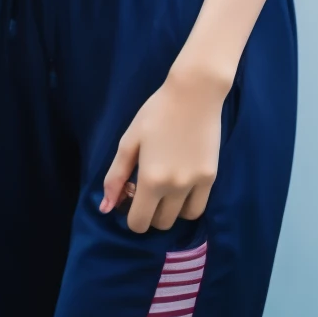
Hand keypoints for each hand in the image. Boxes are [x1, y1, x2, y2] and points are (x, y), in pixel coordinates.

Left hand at [101, 69, 227, 233]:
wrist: (195, 92)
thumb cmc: (157, 112)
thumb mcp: (129, 141)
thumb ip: (115, 177)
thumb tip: (106, 209)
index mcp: (151, 180)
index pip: (138, 223)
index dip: (130, 215)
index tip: (131, 196)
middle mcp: (174, 187)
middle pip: (160, 223)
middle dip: (150, 213)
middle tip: (147, 190)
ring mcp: (195, 183)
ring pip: (181, 219)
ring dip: (170, 212)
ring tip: (167, 190)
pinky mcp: (211, 176)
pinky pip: (199, 207)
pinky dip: (188, 205)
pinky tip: (182, 186)